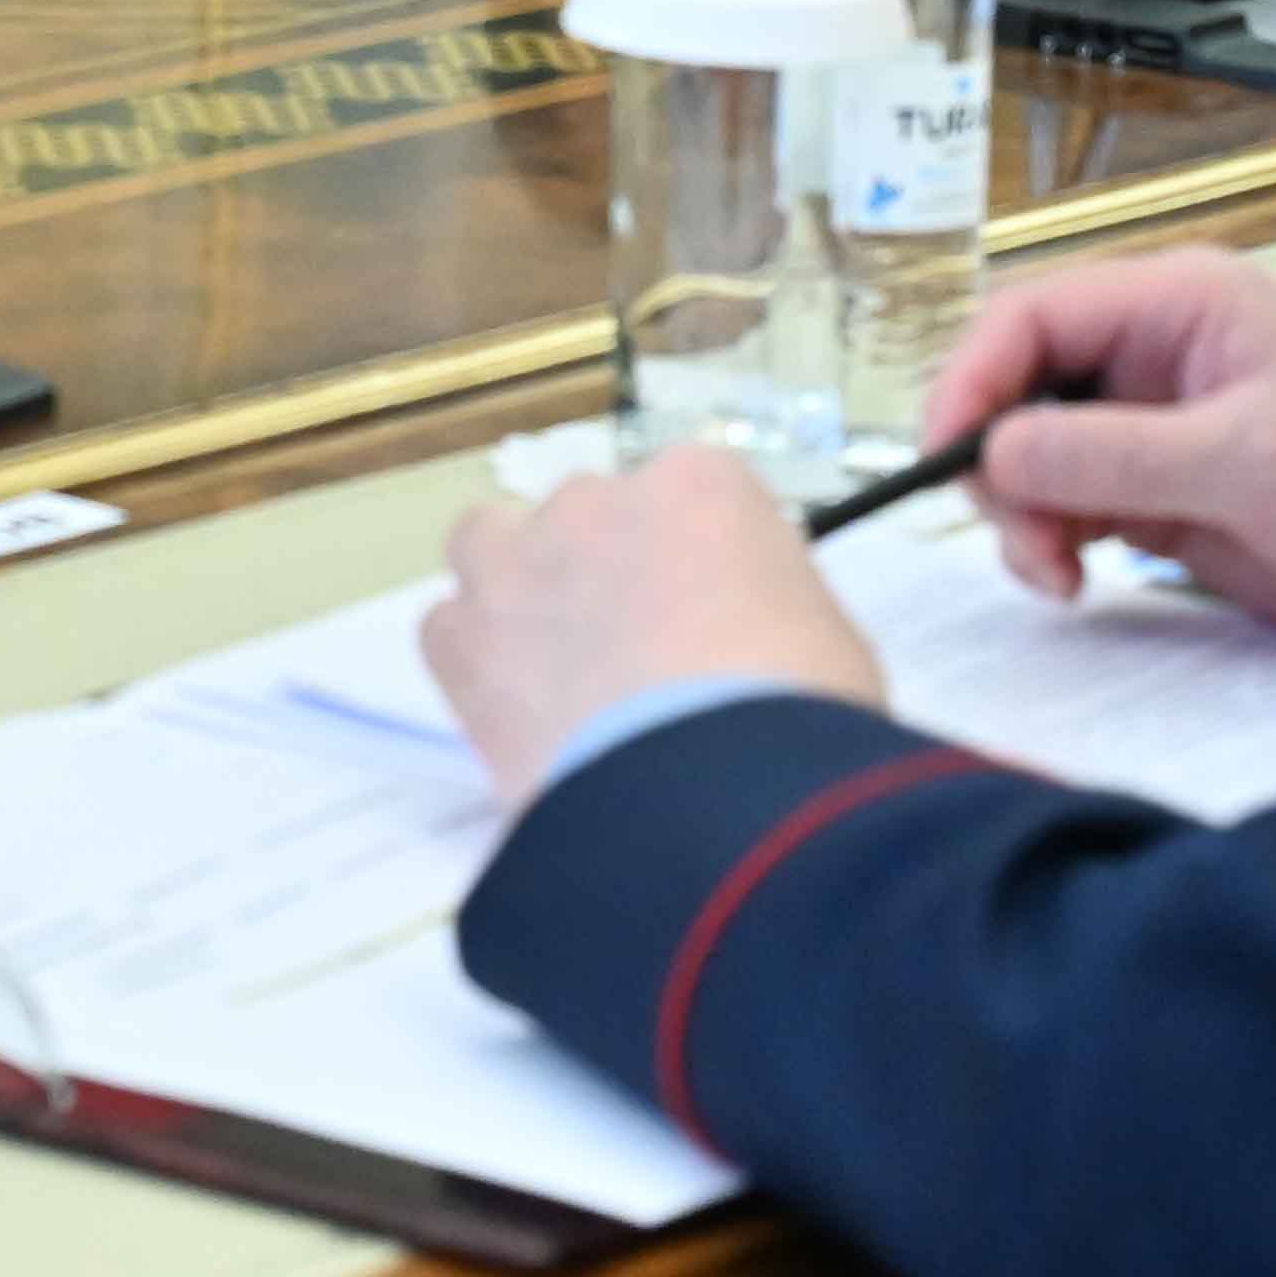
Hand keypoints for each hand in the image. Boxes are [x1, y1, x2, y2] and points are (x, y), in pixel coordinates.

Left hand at [419, 446, 884, 809]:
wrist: (716, 790)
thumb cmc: (803, 713)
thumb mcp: (825, 641)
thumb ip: (767, 611)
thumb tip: (740, 645)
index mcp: (702, 486)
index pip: (688, 501)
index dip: (696, 569)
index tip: (709, 626)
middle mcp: (598, 501)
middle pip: (587, 518)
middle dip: (603, 574)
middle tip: (635, 659)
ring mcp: (519, 561)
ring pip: (491, 544)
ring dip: (515, 590)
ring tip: (556, 674)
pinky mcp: (463, 637)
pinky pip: (449, 629)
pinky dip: (474, 664)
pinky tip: (516, 718)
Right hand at [921, 250, 1275, 646]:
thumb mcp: (1249, 460)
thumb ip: (1113, 456)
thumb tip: (993, 454)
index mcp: (1176, 304)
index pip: (1028, 319)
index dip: (971, 383)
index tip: (948, 460)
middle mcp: (1154, 355)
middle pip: (1017, 388)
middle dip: (997, 464)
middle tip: (1026, 542)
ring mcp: (1159, 427)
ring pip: (1035, 455)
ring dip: (1022, 515)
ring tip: (1060, 576)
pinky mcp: (1170, 494)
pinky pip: (1073, 505)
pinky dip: (1055, 543)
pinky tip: (1076, 579)